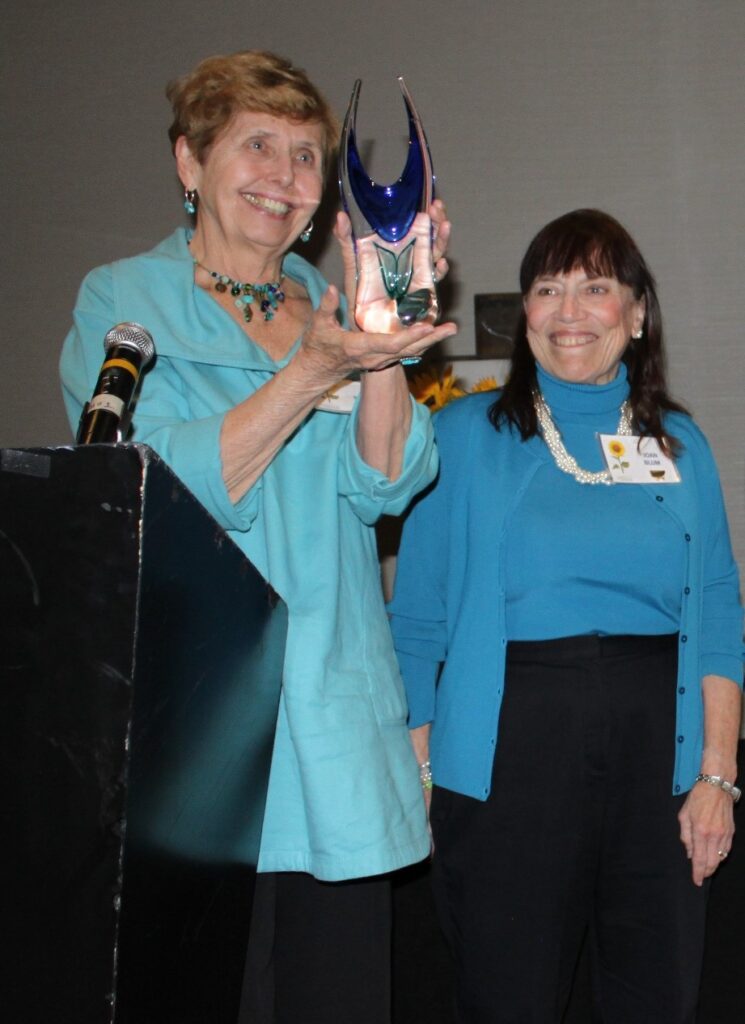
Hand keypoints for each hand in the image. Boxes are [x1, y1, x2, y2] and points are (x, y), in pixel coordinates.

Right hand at [299, 285, 455, 379]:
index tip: (426, 327)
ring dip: (432, 341)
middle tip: (451, 328)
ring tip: (451, 328)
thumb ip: (326, 307)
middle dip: (430, 339)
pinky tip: (436, 333)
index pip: (389, 343)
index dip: (409, 336)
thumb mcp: (318, 326)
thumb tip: (332, 289)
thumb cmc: (318, 347)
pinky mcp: (384, 358)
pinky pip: (407, 352)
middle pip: (408, 349)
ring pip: (411, 352)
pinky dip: (422, 343)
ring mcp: (381, 359)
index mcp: (360, 347)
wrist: (318, 370)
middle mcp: (375, 357)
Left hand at [333, 197, 451, 312]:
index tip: (432, 202)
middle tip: (438, 208)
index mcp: (400, 251)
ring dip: (442, 240)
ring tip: (445, 227)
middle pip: (432, 237)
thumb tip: (341, 216)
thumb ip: (347, 242)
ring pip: (437, 254)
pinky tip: (440, 264)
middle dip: (439, 221)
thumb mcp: (352, 265)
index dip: (428, 215)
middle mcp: (413, 261)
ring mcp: (420, 277)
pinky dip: (440, 272)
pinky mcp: (422, 295)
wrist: (365, 324)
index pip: (418, 228)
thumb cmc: (360, 295)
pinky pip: (434, 282)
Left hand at [678, 781, 734, 884]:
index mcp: (700, 831)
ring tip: (707, 867)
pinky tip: (715, 856)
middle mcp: (714, 835)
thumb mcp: (684, 815)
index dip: (698, 872)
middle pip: (713, 862)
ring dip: (714, 865)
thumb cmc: (697, 798)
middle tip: (701, 876)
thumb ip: (685, 836)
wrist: (717, 786)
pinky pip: (726, 849)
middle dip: (707, 872)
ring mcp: (724, 834)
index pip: (700, 859)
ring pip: (721, 857)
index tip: (697, 881)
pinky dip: (721, 855)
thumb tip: (689, 853)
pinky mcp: (731, 832)